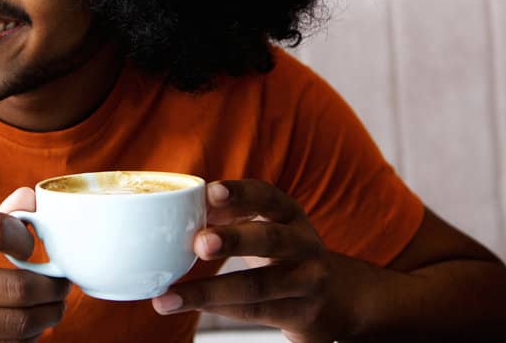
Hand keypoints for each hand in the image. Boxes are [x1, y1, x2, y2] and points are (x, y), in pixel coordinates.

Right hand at [0, 197, 68, 340]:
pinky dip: (23, 341)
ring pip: (14, 325)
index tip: (32, 247)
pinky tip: (28, 330)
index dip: (26, 238)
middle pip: (15, 286)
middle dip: (53, 288)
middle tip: (63, 286)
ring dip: (46, 319)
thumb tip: (34, 198)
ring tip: (53, 309)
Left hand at [151, 179, 367, 342]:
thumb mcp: (267, 224)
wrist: (335, 298)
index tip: (211, 192)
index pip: (267, 196)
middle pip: (270, 240)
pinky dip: (219, 310)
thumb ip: (230, 216)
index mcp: (290, 214)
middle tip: (199, 243)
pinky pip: (255, 312)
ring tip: (170, 297)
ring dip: (209, 291)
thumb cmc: (283, 252)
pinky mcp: (299, 314)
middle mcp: (303, 244)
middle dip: (234, 240)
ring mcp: (306, 281)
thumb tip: (180, 210)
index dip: (240, 193)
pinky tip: (189, 307)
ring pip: (257, 286)